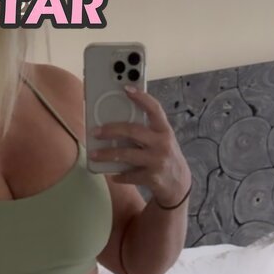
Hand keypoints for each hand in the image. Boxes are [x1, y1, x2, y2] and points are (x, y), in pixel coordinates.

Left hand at [89, 86, 191, 207]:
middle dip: (111, 130)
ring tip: (94, 154)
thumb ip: (147, 131)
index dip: (141, 97)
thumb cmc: (165, 157)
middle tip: (95, 131)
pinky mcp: (152, 178)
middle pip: (133, 131)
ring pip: (126, 154)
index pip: (154, 109)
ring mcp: (157, 161)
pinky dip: (119, 175)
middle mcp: (162, 143)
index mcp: (164, 130)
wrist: (179, 185)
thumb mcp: (162, 140)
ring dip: (107, 154)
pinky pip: (129, 175)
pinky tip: (112, 175)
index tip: (126, 88)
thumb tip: (118, 123)